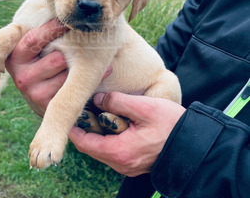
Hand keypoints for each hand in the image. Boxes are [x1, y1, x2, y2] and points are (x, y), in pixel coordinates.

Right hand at [6, 20, 112, 116]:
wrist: (50, 94)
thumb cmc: (48, 59)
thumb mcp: (39, 44)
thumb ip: (41, 28)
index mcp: (14, 56)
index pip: (34, 39)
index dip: (53, 30)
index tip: (71, 23)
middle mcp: (19, 75)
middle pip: (56, 56)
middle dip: (71, 50)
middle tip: (81, 45)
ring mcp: (31, 92)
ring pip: (66, 70)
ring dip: (80, 64)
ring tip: (86, 59)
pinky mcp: (45, 105)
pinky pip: (73, 86)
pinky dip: (90, 77)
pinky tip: (95, 72)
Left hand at [69, 92, 185, 176]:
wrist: (193, 144)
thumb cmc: (171, 125)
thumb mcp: (144, 107)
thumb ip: (118, 101)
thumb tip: (98, 98)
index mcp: (120, 151)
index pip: (85, 143)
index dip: (74, 128)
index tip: (71, 113)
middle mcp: (121, 164)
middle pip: (91, 147)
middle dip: (85, 128)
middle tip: (85, 109)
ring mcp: (128, 166)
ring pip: (101, 150)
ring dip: (97, 133)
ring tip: (98, 113)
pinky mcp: (134, 163)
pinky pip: (113, 151)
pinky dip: (108, 138)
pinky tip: (113, 122)